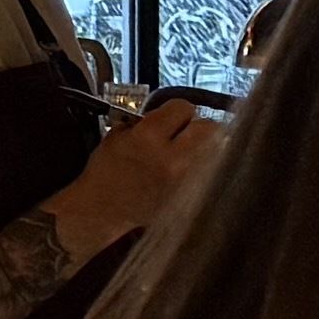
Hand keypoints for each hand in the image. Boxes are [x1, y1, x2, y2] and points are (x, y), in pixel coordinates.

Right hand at [53, 95, 219, 254]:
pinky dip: (200, 169)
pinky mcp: (190, 197)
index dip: (175, 111)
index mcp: (148, 138)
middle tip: (184, 134)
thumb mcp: (116, 136)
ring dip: (203, 149)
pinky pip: (209, 174)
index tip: (170, 118)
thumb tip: (168, 115)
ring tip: (185, 154)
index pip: (183, 108)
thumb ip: (145, 121)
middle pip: (211, 129)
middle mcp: (171, 159)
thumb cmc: (106, 173)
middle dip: (198, 127)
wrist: (102, 210)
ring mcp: (184, 181)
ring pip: (216, 152)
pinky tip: (183, 171)